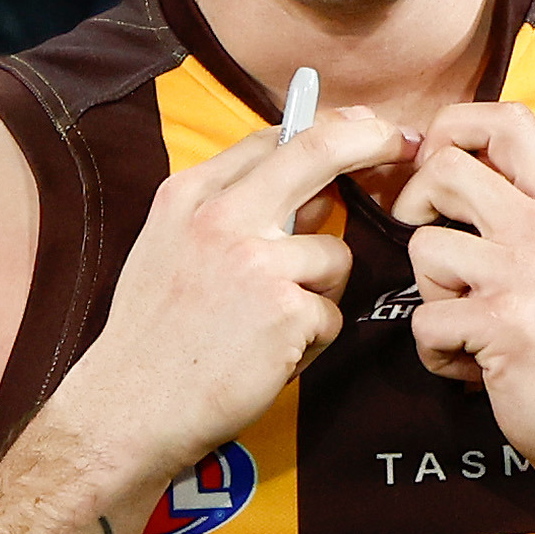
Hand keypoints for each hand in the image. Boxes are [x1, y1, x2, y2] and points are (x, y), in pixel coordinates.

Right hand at [55, 98, 401, 487]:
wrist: (130, 407)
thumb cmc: (153, 336)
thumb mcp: (170, 249)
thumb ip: (231, 212)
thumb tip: (315, 192)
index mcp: (188, 195)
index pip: (273, 139)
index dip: (328, 127)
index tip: (363, 126)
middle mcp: (221, 217)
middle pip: (319, 151)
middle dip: (372, 139)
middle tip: (404, 142)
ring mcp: (256, 261)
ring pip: (333, 256)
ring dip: (316, 294)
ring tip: (268, 328)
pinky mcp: (286, 309)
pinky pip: (330, 313)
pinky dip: (309, 340)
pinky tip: (269, 356)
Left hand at [394, 101, 534, 492]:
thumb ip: (518, 212)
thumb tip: (441, 167)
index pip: (506, 118)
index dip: (452, 128)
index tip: (433, 170)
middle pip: (443, 170)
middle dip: (415, 210)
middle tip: (434, 254)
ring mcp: (526, 274)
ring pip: (423, 250)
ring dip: (430, 295)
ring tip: (469, 325)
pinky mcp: (502, 324)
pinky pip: (425, 320)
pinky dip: (437, 352)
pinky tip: (474, 366)